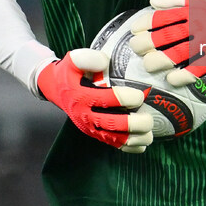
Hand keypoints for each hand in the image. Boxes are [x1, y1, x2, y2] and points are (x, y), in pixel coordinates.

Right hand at [37, 49, 152, 152]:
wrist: (56, 89)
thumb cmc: (69, 73)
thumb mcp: (72, 60)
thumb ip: (86, 58)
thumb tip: (104, 61)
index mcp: (80, 97)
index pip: (103, 100)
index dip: (122, 99)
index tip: (139, 96)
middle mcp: (85, 116)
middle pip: (110, 125)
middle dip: (132, 125)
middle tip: (148, 120)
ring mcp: (90, 128)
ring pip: (113, 139)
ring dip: (133, 139)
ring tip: (149, 134)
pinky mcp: (94, 134)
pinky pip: (112, 144)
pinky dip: (128, 147)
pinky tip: (143, 144)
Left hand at [129, 0, 205, 86]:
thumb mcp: (196, 0)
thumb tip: (152, 1)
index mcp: (192, 10)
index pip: (163, 17)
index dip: (145, 24)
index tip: (135, 30)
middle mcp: (199, 25)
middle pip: (168, 35)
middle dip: (147, 43)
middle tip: (136, 48)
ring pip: (179, 53)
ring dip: (160, 60)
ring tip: (148, 65)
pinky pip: (197, 69)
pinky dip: (182, 75)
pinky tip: (170, 79)